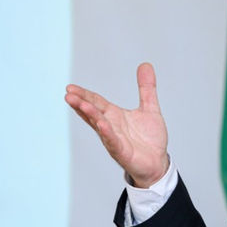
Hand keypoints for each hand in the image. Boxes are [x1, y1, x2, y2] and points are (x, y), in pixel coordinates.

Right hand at [65, 63, 168, 187]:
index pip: (96, 102)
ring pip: (99, 125)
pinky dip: (107, 133)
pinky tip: (102, 125)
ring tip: (80, 104)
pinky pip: (113, 141)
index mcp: (115, 115)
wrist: (158, 162)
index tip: (70, 87)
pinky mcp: (122, 152)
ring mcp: (114, 139)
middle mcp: (111, 126)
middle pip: (93, 112)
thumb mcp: (150, 108)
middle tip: (68, 94)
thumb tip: (145, 65)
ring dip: (90, 115)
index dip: (84, 94)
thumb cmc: (150, 138)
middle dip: (81, 103)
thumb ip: (146, 88)